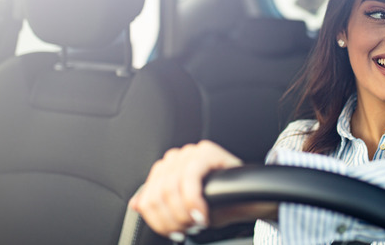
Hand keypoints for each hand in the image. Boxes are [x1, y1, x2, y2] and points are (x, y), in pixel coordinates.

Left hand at [128, 140, 242, 240]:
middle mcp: (175, 158)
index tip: (173, 233)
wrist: (248, 199)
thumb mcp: (183, 208)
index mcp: (165, 170)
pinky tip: (203, 214)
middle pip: (157, 195)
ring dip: (183, 213)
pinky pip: (190, 178)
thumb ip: (159, 204)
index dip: (158, 220)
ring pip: (170, 188)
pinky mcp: (206, 152)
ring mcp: (190, 152)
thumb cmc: (217, 203)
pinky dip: (194, 201)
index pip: (147, 197)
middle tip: (187, 230)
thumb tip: (136, 204)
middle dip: (172, 219)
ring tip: (197, 223)